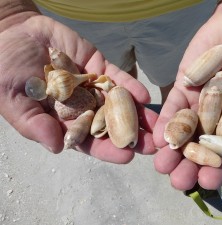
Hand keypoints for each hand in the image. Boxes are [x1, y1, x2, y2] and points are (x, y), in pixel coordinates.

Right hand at [0, 11, 157, 162]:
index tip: (126, 157)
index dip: (106, 149)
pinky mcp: (99, 68)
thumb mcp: (14, 100)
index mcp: (62, 121)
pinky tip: (144, 96)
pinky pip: (116, 78)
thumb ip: (34, 123)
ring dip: (137, 114)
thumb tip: (57, 147)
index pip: (88, 141)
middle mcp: (82, 107)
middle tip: (152, 145)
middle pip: (110, 125)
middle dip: (130, 135)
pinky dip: (129, 86)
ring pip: (118, 103)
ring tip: (156, 123)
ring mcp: (93, 87)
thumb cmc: (6, 70)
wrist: (14, 33)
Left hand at [153, 0, 221, 189]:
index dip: (220, 168)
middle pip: (203, 146)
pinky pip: (174, 106)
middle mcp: (219, 117)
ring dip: (173, 149)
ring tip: (162, 165)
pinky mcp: (185, 86)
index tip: (208, 181)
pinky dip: (166, 121)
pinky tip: (158, 137)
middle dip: (190, 164)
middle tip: (177, 181)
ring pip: (185, 130)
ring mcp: (200, 102)